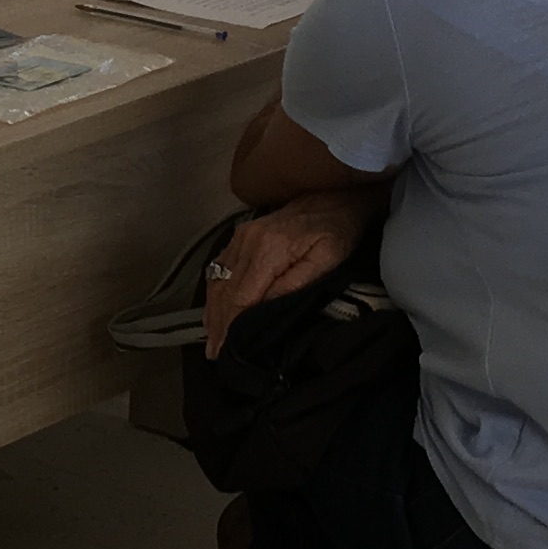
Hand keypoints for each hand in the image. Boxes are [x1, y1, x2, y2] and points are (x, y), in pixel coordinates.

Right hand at [203, 188, 376, 356]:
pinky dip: (214, 291)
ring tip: (210, 337)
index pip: (241, 297)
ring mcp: (241, 236)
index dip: (231, 325)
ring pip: (217, 280)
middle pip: (224, 291)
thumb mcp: (327, 259)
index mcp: (268, 249)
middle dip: (217, 324)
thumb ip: (295, 284)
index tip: (224, 349)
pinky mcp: (241, 235)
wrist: (335, 195)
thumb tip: (265, 308)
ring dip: (212, 310)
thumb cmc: (338, 229)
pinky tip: (213, 308)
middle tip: (213, 353)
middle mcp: (247, 241)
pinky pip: (219, 266)